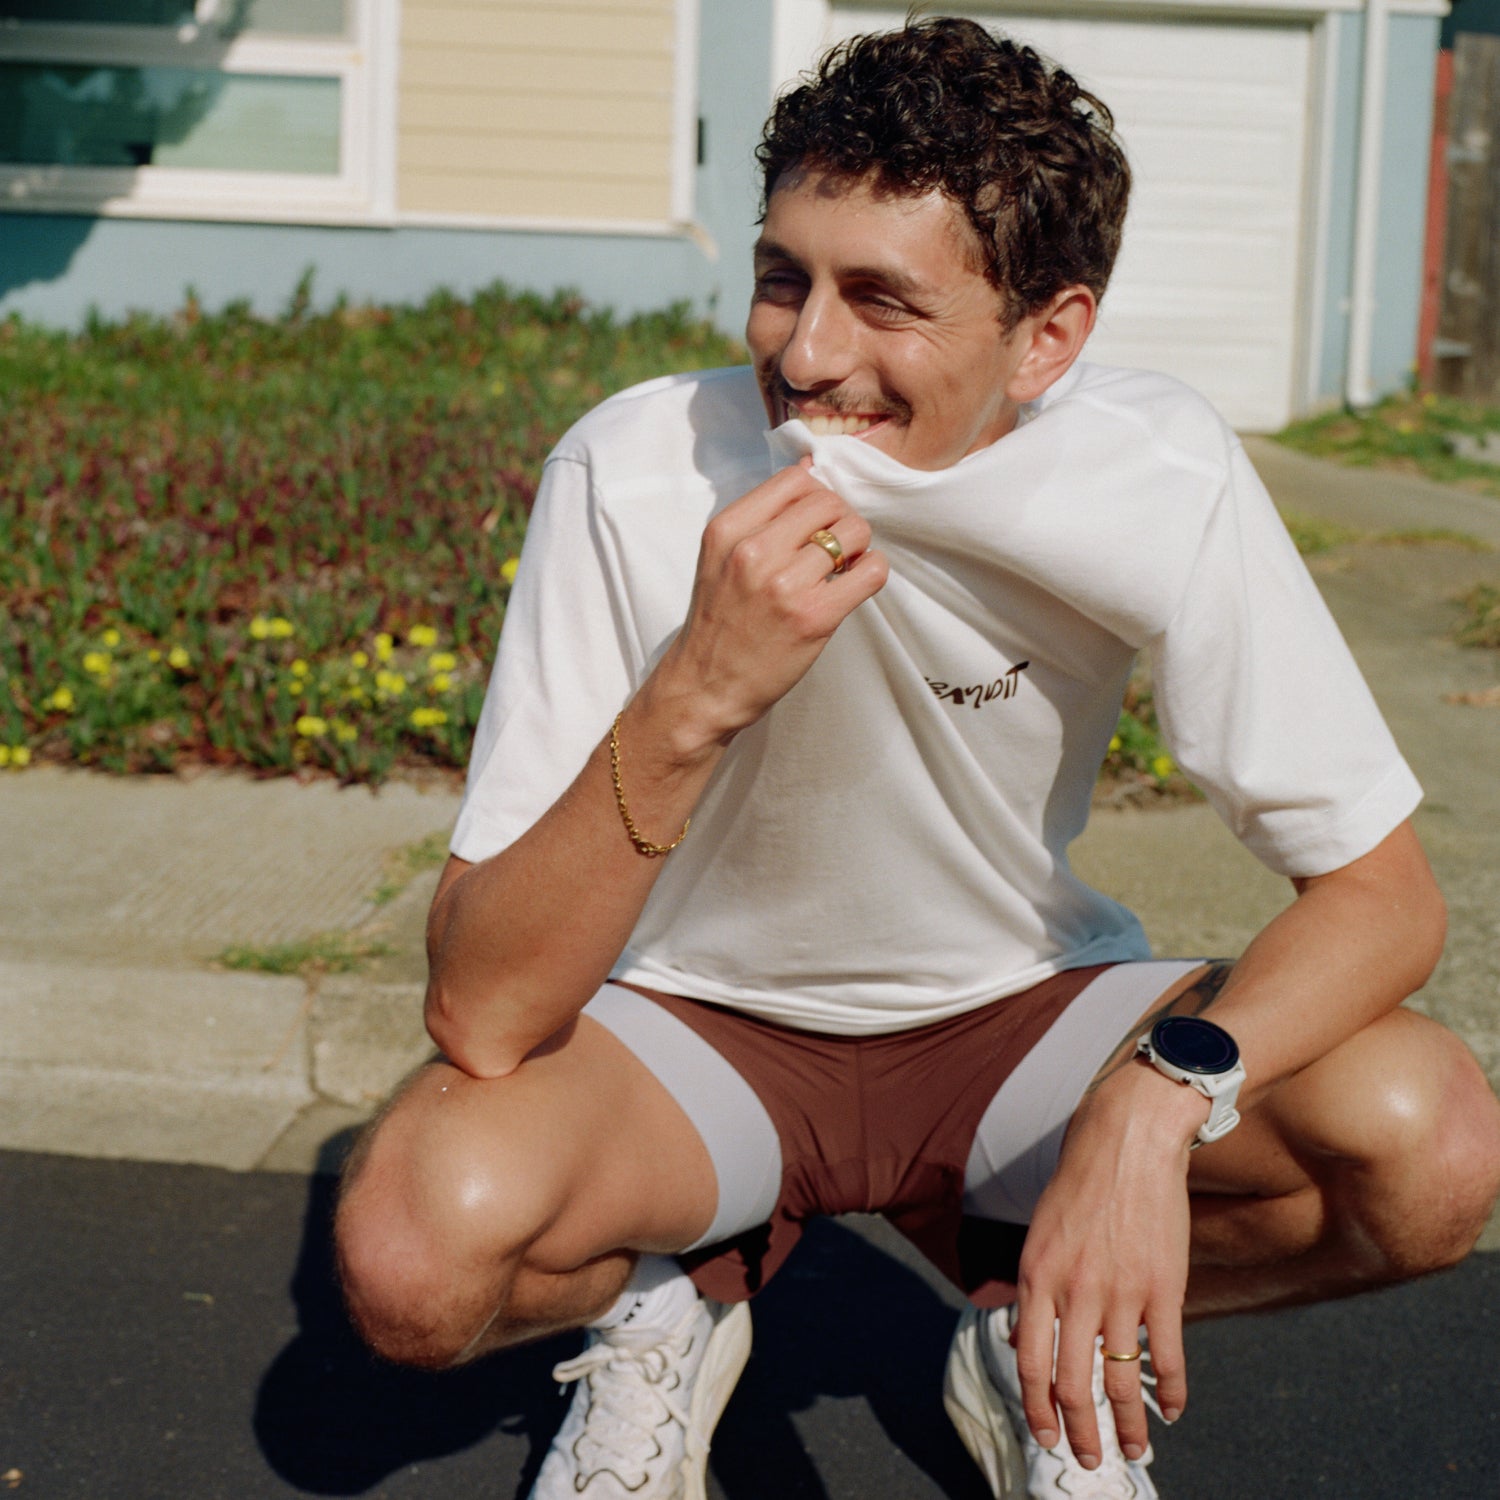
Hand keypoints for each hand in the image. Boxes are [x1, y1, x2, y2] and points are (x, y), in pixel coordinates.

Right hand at [650, 458, 887, 745]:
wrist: (704, 687)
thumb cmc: (718, 624)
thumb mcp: (721, 557)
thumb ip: (761, 516)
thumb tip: (808, 469)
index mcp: (728, 530)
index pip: (794, 480)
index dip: (816, 495)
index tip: (814, 521)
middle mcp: (753, 552)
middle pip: (828, 502)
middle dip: (840, 520)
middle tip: (833, 548)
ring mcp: (784, 585)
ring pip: (854, 531)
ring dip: (858, 546)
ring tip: (843, 568)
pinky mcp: (814, 617)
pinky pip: (871, 571)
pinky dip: (873, 571)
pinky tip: (855, 583)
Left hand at [1012, 1065, 1205, 1468]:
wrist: (1126, 1140)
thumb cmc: (1079, 1185)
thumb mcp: (1040, 1234)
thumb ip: (1033, 1291)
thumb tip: (1023, 1343)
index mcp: (1036, 1277)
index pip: (1030, 1363)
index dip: (1038, 1409)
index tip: (1046, 1436)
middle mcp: (1074, 1291)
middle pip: (1073, 1385)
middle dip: (1079, 1433)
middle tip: (1087, 1459)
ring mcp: (1121, 1291)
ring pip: (1121, 1381)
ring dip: (1128, 1426)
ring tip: (1136, 1451)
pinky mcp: (1164, 1288)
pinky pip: (1167, 1356)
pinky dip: (1172, 1392)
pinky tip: (1174, 1412)